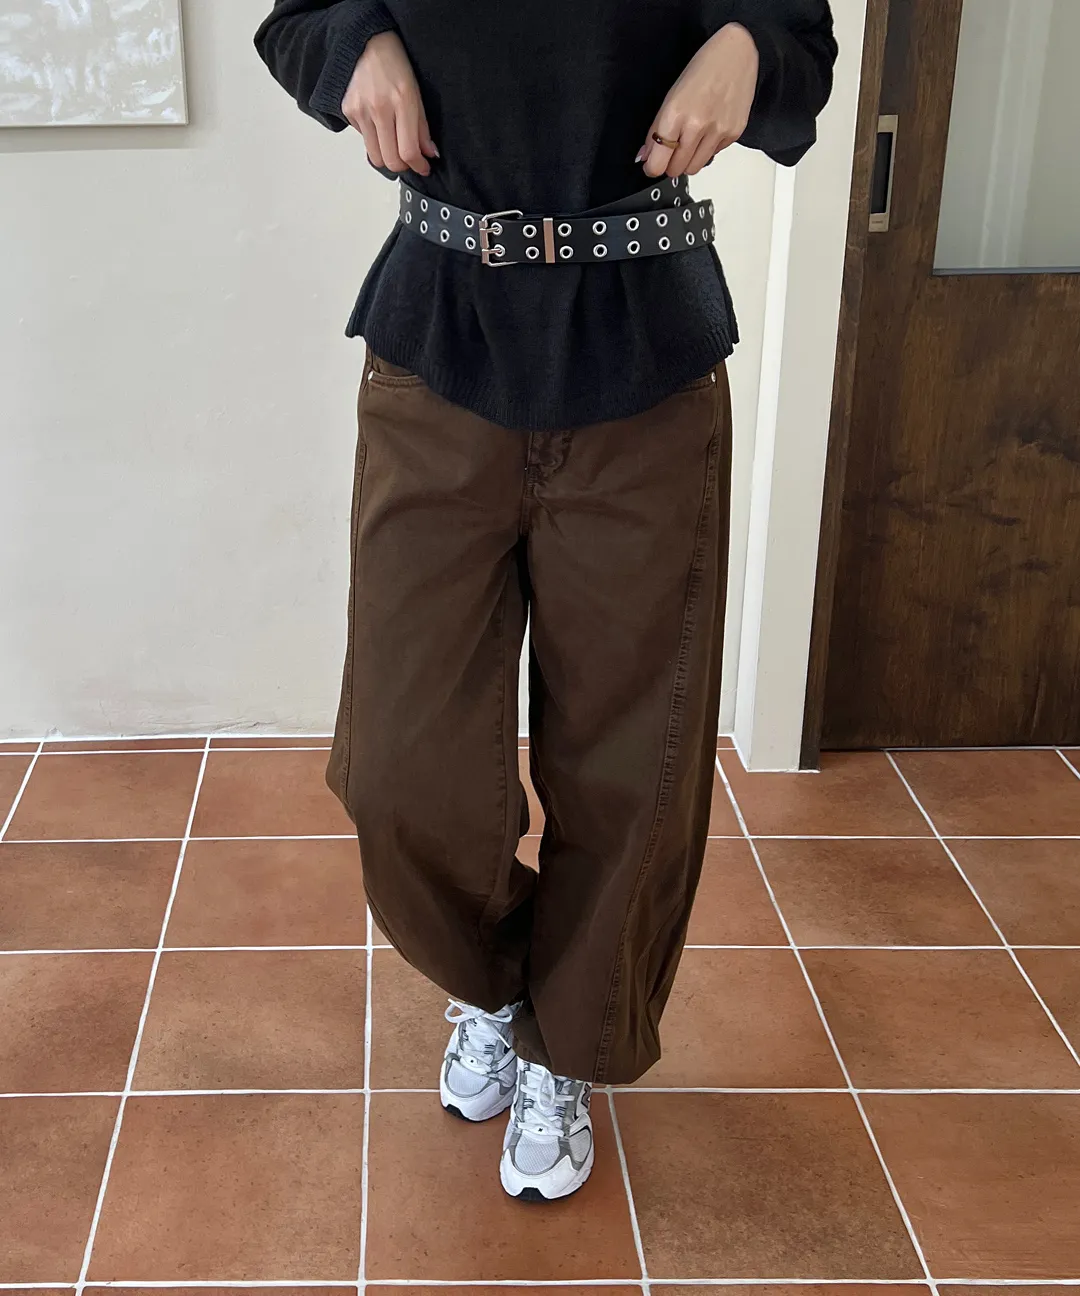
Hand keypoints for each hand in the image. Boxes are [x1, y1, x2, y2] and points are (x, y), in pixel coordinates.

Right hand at [341, 31, 437, 175]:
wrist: (365, 42)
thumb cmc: (393, 63)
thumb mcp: (416, 92)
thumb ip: (422, 127)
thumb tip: (429, 154)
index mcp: (401, 101)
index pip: (408, 150)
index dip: (418, 166)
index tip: (423, 168)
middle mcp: (379, 109)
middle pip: (390, 160)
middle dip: (403, 167)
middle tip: (410, 161)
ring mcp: (361, 111)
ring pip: (375, 157)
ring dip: (387, 158)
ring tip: (395, 147)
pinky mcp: (348, 112)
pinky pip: (363, 140)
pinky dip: (374, 140)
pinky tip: (379, 126)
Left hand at [638, 23, 758, 177]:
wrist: (738, 53)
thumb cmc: (704, 68)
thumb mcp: (671, 95)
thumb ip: (657, 129)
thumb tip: (646, 156)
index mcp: (676, 115)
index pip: (658, 163)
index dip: (652, 167)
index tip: (651, 165)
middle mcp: (697, 126)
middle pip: (676, 170)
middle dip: (670, 164)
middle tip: (671, 151)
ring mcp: (718, 132)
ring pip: (694, 168)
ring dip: (688, 160)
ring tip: (689, 141)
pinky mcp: (733, 134)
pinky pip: (713, 156)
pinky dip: (707, 149)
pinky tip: (708, 129)